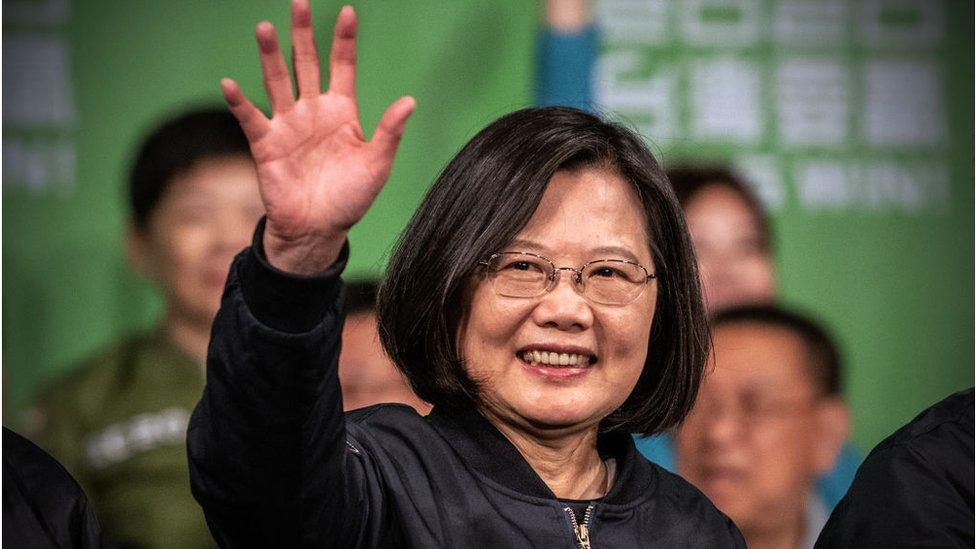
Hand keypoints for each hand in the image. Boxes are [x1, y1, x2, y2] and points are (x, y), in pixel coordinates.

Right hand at [222, 1, 414, 273]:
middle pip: (306, 64)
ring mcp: (288, 126)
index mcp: (342, 113)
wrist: (319, 230)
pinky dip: (239, 102)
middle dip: (303, 34)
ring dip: (271, 56)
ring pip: (278, 82)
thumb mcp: (377, 165)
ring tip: (265, 28)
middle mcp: (313, 112)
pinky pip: (250, 119)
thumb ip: (389, 132)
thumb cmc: (349, 198)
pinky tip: (230, 83)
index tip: (348, 12)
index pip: (343, 67)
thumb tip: (409, 100)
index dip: (345, 41)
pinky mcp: (266, 145)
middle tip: (299, 2)